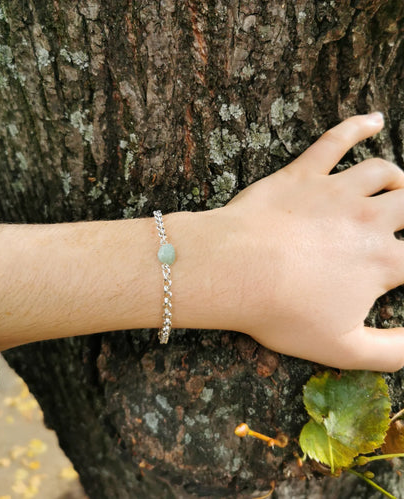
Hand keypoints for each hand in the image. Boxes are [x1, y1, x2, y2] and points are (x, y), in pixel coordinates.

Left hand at [222, 113, 403, 370]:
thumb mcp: (343, 348)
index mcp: (381, 262)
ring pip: (381, 172)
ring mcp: (336, 191)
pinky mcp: (303, 173)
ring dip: (396, 178)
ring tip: (398, 185)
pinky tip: (372, 119)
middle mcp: (368, 220)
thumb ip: (393, 352)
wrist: (233, 272)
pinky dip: (358, 126)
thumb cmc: (282, 312)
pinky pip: (336, 140)